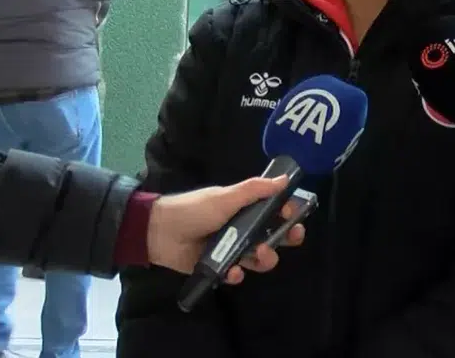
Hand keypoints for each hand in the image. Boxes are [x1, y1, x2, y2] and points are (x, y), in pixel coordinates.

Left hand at [146, 177, 305, 280]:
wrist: (159, 232)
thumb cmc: (193, 209)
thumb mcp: (225, 197)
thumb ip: (254, 190)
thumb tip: (284, 180)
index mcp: (245, 209)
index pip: (275, 212)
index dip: (289, 214)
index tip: (295, 214)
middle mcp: (242, 229)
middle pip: (274, 237)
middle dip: (287, 238)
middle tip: (293, 236)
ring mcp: (231, 249)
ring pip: (259, 258)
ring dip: (265, 258)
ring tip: (259, 254)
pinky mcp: (219, 267)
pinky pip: (236, 273)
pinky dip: (236, 274)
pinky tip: (232, 271)